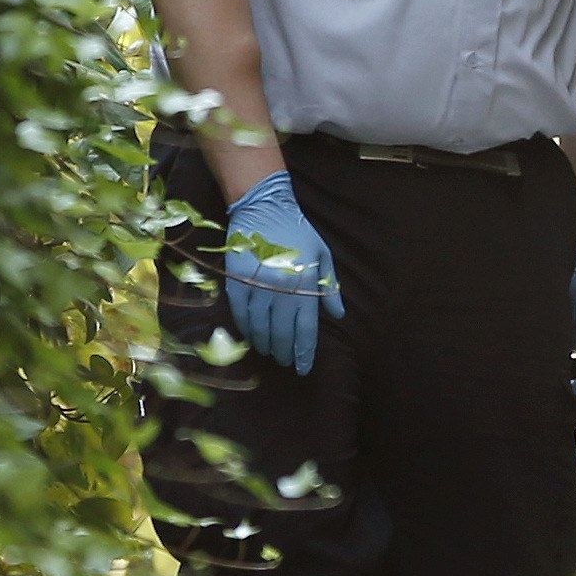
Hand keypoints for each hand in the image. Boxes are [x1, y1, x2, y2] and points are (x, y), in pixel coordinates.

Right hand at [221, 172, 343, 375]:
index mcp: (306, 283)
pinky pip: (240, 313)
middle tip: (286, 362)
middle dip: (285, 352)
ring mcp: (257, 284)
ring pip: (260, 326)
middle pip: (283, 332)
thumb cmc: (298, 232)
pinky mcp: (236, 280)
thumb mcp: (323, 256)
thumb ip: (331, 288)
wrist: (264, 207)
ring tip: (269, 353)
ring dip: (265, 344)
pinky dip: (246, 328)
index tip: (303, 368)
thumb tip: (338, 316)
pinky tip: (250, 337)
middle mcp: (282, 288)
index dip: (305, 351)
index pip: (307, 328)